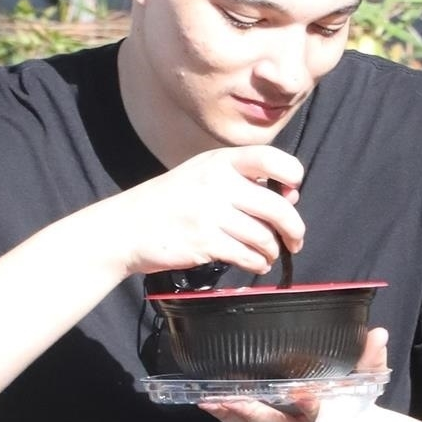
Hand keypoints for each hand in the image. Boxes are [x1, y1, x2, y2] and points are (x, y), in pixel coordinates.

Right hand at [101, 145, 305, 282]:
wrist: (127, 227)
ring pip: (264, 236)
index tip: (293, 192)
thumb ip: (243, 182)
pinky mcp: (205, 242)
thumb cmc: (169, 202)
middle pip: (277, 207)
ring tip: (268, 254)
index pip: (271, 158)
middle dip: (294, 229)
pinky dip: (258, 263)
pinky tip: (255, 263)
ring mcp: (211, 214)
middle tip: (295, 240)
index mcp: (220, 161)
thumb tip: (291, 198)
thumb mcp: (202, 176)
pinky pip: (247, 256)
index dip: (292, 175)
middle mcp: (217, 183)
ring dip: (273, 250)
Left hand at [201, 328, 392, 421]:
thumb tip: (378, 333)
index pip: (320, 412)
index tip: (300, 392)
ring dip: (229, 415)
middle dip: (249, 411)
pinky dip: (229, 420)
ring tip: (208, 398)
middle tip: (225, 395)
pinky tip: (213, 404)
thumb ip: (370, 360)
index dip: (309, 402)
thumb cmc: (350, 408)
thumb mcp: (365, 386)